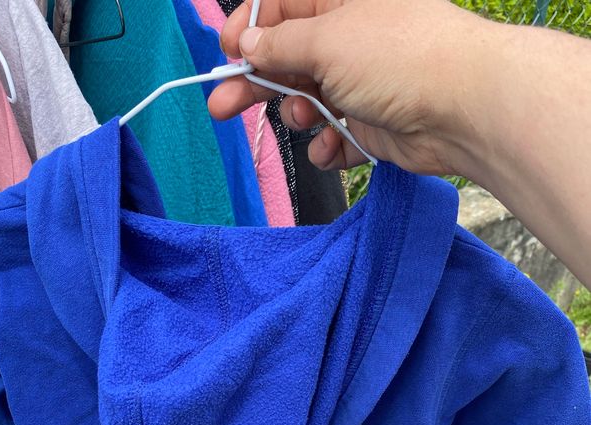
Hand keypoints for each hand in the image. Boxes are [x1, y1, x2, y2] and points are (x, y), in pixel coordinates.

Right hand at [208, 0, 493, 176]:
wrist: (463, 107)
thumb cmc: (399, 57)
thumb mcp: (326, 39)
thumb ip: (280, 43)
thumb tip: (248, 40)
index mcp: (342, 0)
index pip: (282, 8)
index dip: (249, 30)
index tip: (226, 55)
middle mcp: (352, 38)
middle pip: (288, 58)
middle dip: (255, 83)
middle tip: (221, 107)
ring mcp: (364, 83)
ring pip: (308, 100)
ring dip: (296, 115)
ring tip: (301, 120)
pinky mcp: (374, 124)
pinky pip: (336, 136)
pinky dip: (326, 145)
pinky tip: (327, 148)